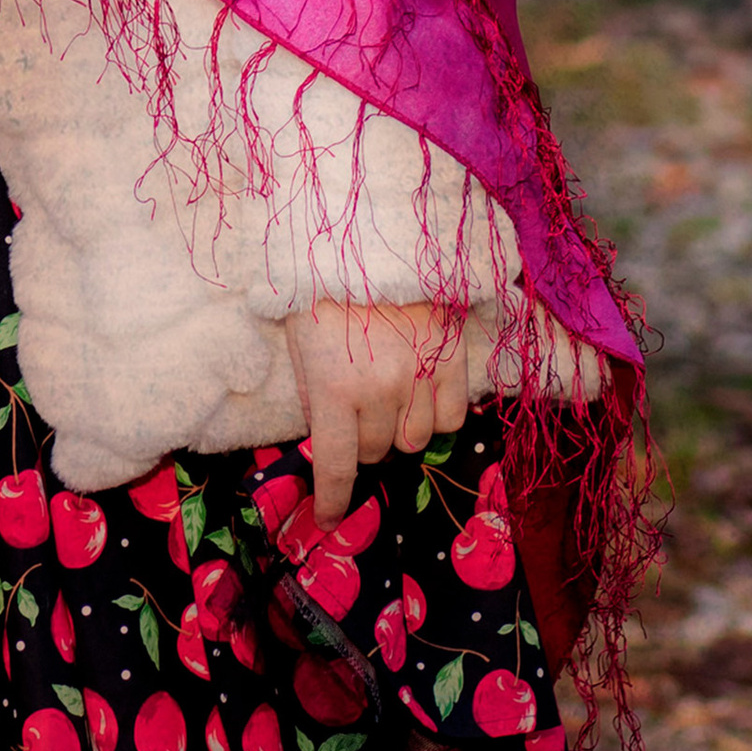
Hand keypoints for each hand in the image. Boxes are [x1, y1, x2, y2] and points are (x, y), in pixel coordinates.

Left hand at [287, 300, 471, 522]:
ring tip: (388, 391)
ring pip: (414, 439)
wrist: (366, 232)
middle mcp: (380, 390)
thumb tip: (330, 438)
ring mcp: (420, 375)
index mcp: (335, 387)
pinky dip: (435, 413)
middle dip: (362, 437)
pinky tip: (421, 389)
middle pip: (375, 450)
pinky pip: (451, 417)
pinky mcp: (451, 358)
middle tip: (355, 404)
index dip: (333, 500)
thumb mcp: (300, 343)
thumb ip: (317, 396)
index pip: (336, 465)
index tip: (329, 519)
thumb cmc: (321, 287)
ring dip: (398, 427)